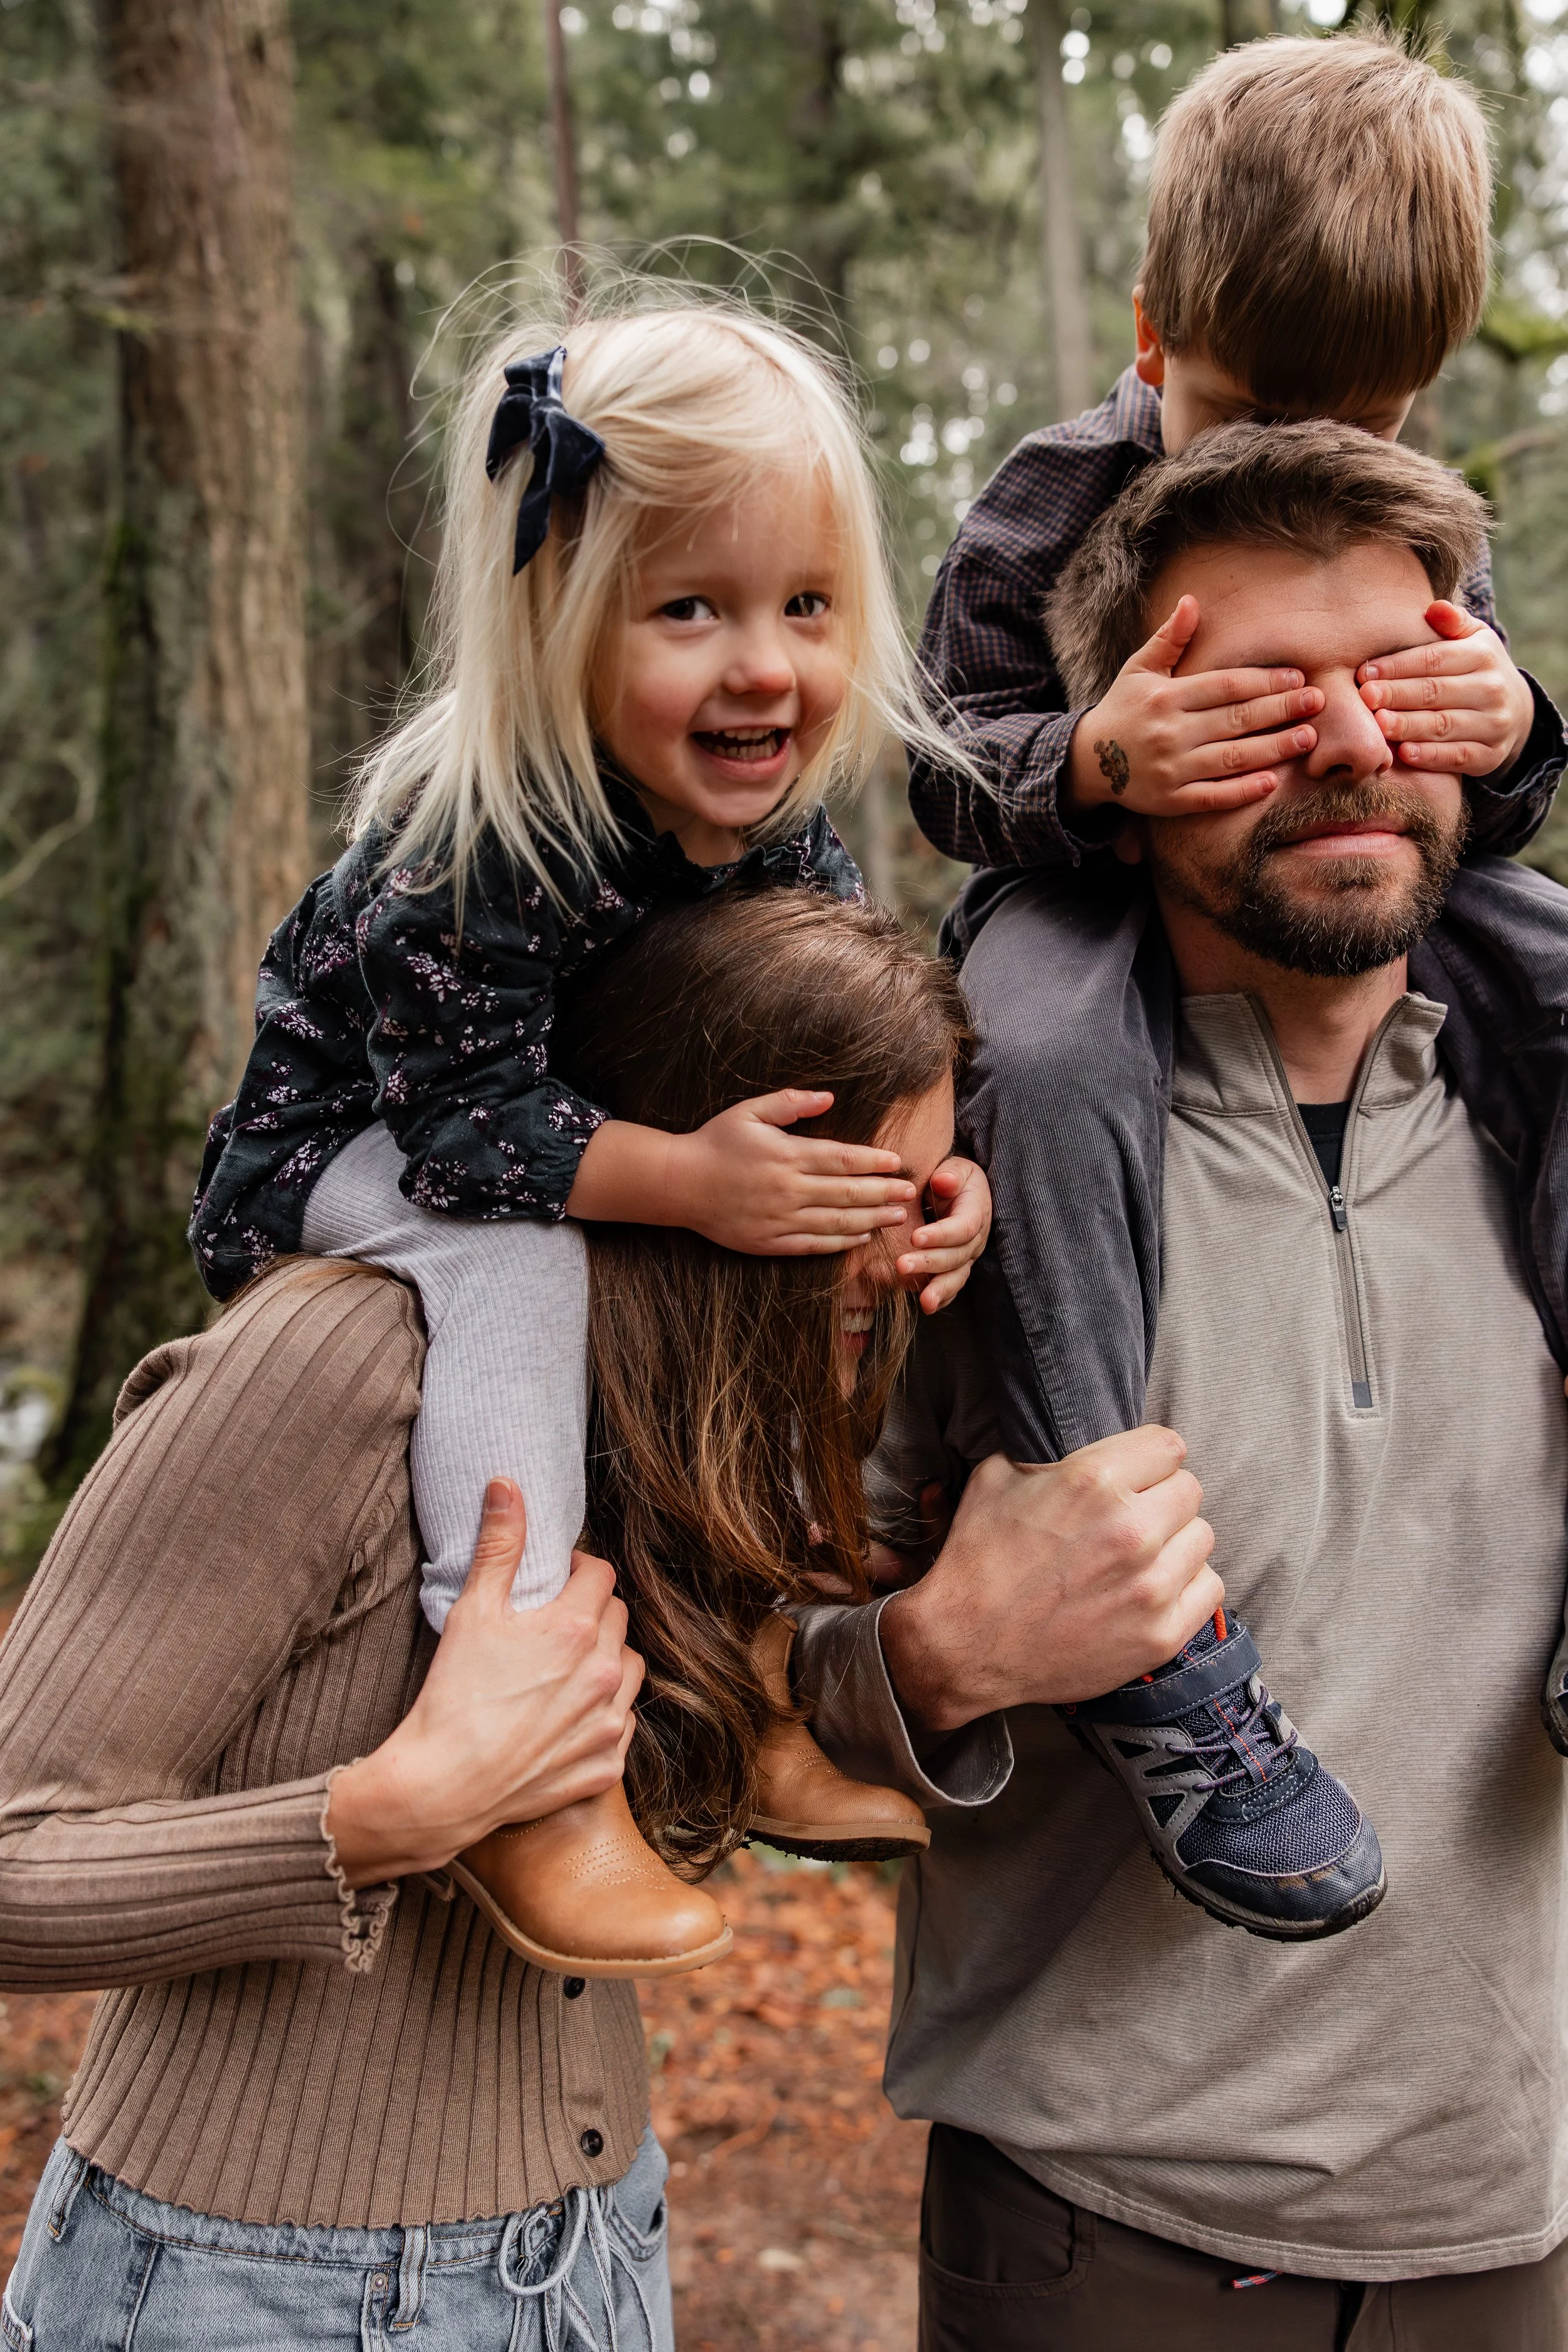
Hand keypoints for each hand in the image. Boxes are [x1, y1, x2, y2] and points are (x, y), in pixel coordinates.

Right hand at [325, 1480, 642, 1887]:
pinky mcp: (606, 1765)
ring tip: (567, 1666)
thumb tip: (507, 1485)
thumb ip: (499, 1545)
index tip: (556, 1580)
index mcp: (576, 1628)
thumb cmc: (453, 1697)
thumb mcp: (472, 1612)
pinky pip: (623, 1724)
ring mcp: (609, 1722)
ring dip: (607, 1660)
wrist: (444, 1787)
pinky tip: (569, 1715)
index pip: (601, 1574)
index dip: (578, 1570)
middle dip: (592, 1611)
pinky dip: (604, 1714)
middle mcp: (604, 1673)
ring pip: (630, 1669)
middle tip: (554, 1622)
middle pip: (618, 1618)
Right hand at [666, 1089, 917, 1254]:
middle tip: (910, 1193)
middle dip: (884, 1193)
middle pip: (847, 1193)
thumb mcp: (749, 1112)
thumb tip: (829, 1097)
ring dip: (871, 1220)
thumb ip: (789, 1103)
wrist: (679, 1184)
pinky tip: (861, 1238)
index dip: (874, 1162)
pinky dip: (841, 1244)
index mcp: (787, 1155)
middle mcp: (788, 1189)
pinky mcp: (769, 1242)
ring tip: (897, 1218)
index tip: (898, 1162)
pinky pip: (813, 1246)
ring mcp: (780, 1219)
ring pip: (837, 1223)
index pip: (843, 1159)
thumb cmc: (715, 1142)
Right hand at [879, 1430, 1220, 1734]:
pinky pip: (1209, 1589)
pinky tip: (1150, 1590)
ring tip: (1139, 1558)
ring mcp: (1151, 1585)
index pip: (1169, 1445)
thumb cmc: (978, 1561)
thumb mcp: (996, 1478)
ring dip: (1175, 1543)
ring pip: (1202, 1537)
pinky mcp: (1161, 1633)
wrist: (965, 1647)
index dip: (1149, 1458)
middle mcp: (1131, 1528)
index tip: (1137, 1474)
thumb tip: (1080, 1438)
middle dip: (1161, 1498)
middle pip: (1189, 1490)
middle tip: (1132, 1518)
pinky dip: (1186, 1587)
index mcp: (1093, 1480)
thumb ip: (1049, 1451)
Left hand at [896, 1157, 991, 1311]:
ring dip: (939, 1289)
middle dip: (930, 1263)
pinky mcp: (957, 1268)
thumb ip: (950, 1173)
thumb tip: (943, 1182)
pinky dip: (942, 1298)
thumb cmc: (952, 1176)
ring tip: (924, 1301)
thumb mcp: (955, 1167)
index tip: (915, 1238)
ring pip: (956, 1276)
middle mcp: (975, 1239)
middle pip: (956, 1256)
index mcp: (976, 1212)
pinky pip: (952, 1286)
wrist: (958, 1189)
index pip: (963, 1228)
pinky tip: (928, 1306)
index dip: (941, 1235)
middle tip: (901, 1265)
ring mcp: (967, 1256)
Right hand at [1064, 596, 1322, 819]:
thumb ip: (1169, 639)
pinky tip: (1271, 781)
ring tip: (1307, 738)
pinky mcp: (1171, 801)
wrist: (1087, 761)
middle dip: (1280, 710)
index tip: (1297, 677)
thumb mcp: (1139, 669)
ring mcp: (1171, 769)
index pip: (1225, 686)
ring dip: (1273, 748)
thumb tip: (1191, 601)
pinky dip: (1242, 790)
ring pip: (1231, 758)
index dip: (1264, 681)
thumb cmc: (1123, 708)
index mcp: (1166, 697)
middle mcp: (1169, 733)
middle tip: (1318, 701)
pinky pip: (1213, 796)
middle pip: (1235, 719)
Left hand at [1357, 602, 1535, 777]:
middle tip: (1365, 697)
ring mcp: (1494, 724)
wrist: (1516, 710)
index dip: (1398, 666)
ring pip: (1444, 725)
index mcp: (1484, 655)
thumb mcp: (1473, 639)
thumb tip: (1434, 608)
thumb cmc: (1476, 669)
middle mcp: (1492, 689)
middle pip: (1436, 692)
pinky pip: (1458, 757)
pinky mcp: (1490, 756)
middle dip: (1398, 694)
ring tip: (1378, 725)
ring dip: (1409, 726)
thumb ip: (1453, 623)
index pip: (1435, 659)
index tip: (1364, 672)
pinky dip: (1431, 756)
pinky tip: (1404, 753)